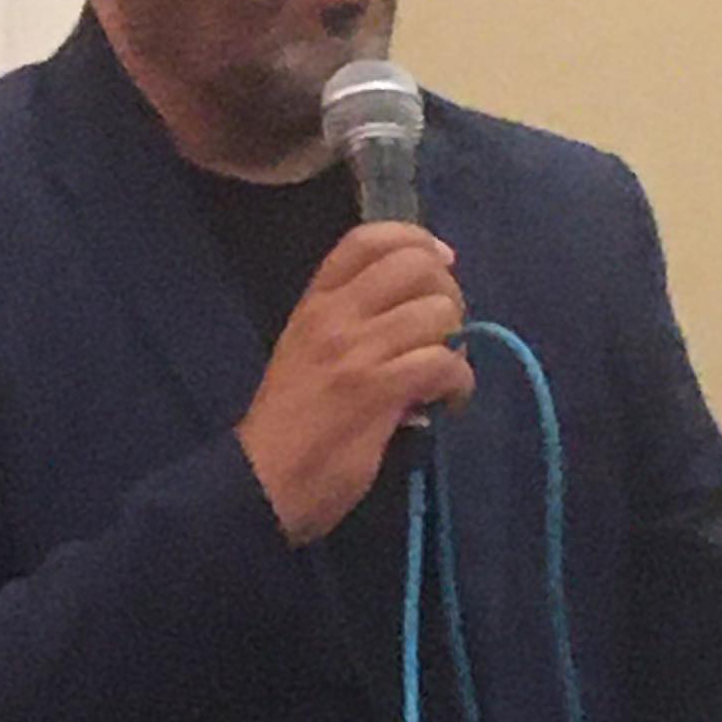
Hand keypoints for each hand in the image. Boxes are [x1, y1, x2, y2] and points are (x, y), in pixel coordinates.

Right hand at [235, 221, 473, 545]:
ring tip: (444, 375)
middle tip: (445, 332)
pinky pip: (444, 363)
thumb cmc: (288, 425)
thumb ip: (352, 328)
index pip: (366, 239)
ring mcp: (357, 351)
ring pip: (438, 311)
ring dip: (457, 343)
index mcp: (314, 304)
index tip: (440, 261)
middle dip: (447, 293)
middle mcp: (334, 316)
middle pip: (415, 265)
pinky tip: (447, 404)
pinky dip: (459, 383)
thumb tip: (416, 320)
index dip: (415, 239)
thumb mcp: (305, 355)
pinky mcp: (378, 390)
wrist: (262, 483)